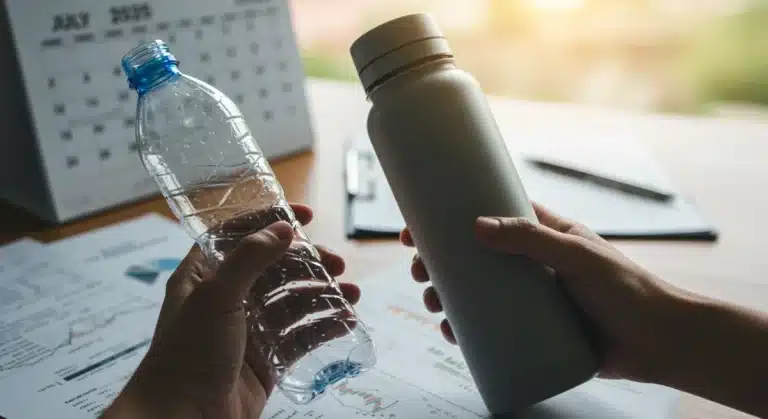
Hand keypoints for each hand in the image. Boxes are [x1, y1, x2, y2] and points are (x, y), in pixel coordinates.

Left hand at [103, 203, 359, 418]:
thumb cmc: (187, 354)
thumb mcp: (216, 296)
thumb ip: (250, 258)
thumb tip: (283, 228)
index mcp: (203, 276)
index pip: (237, 236)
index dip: (269, 221)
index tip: (306, 215)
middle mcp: (225, 299)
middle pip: (274, 269)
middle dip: (308, 263)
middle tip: (338, 263)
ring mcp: (247, 331)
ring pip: (291, 303)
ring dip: (322, 294)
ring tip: (351, 293)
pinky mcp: (265, 361)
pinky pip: (299, 337)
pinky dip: (322, 327)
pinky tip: (346, 321)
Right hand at [400, 202, 689, 382]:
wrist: (658, 342)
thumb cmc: (626, 289)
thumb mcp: (577, 256)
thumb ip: (531, 239)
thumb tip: (477, 226)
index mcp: (543, 235)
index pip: (489, 216)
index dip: (452, 217)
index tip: (419, 225)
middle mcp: (531, 264)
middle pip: (473, 257)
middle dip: (440, 262)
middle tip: (418, 271)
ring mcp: (529, 298)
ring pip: (477, 293)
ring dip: (448, 296)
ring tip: (433, 303)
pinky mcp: (533, 331)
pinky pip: (491, 327)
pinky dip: (467, 329)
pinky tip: (452, 331)